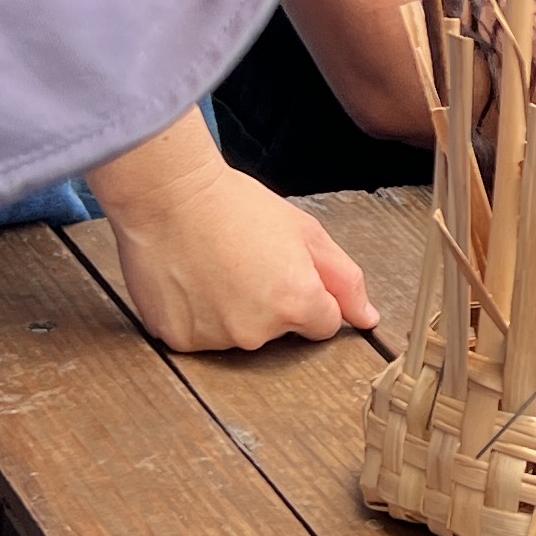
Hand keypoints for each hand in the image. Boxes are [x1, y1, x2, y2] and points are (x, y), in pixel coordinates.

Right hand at [104, 154, 377, 351]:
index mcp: (296, 303)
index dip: (308, 293)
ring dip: (232, 311)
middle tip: (246, 261)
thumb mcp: (305, 232)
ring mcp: (215, 339)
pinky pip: (199, 336)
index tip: (284, 269)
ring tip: (214, 267)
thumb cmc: (235, 206)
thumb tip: (368, 317)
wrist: (167, 195)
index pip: (324, 324)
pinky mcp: (178, 340)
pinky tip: (191, 281)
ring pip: (238, 335)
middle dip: (271, 304)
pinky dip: (196, 316)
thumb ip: (344, 279)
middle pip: (279, 332)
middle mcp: (257, 331)